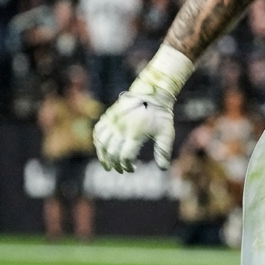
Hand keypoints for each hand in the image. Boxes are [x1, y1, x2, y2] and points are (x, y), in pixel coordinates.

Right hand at [92, 47, 194, 172]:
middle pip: (112, 152)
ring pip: (102, 143)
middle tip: (121, 170)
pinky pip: (98, 131)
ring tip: (108, 165)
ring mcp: (113, 121)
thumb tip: (163, 168)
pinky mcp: (109, 116)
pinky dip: (97, 142)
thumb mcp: (166, 133)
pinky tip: (101, 149)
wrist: (151, 93)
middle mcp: (122, 128)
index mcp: (135, 133)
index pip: (125, 156)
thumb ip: (163, 151)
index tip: (132, 169)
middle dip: (115, 164)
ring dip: (103, 156)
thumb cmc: (160, 115)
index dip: (126, 166)